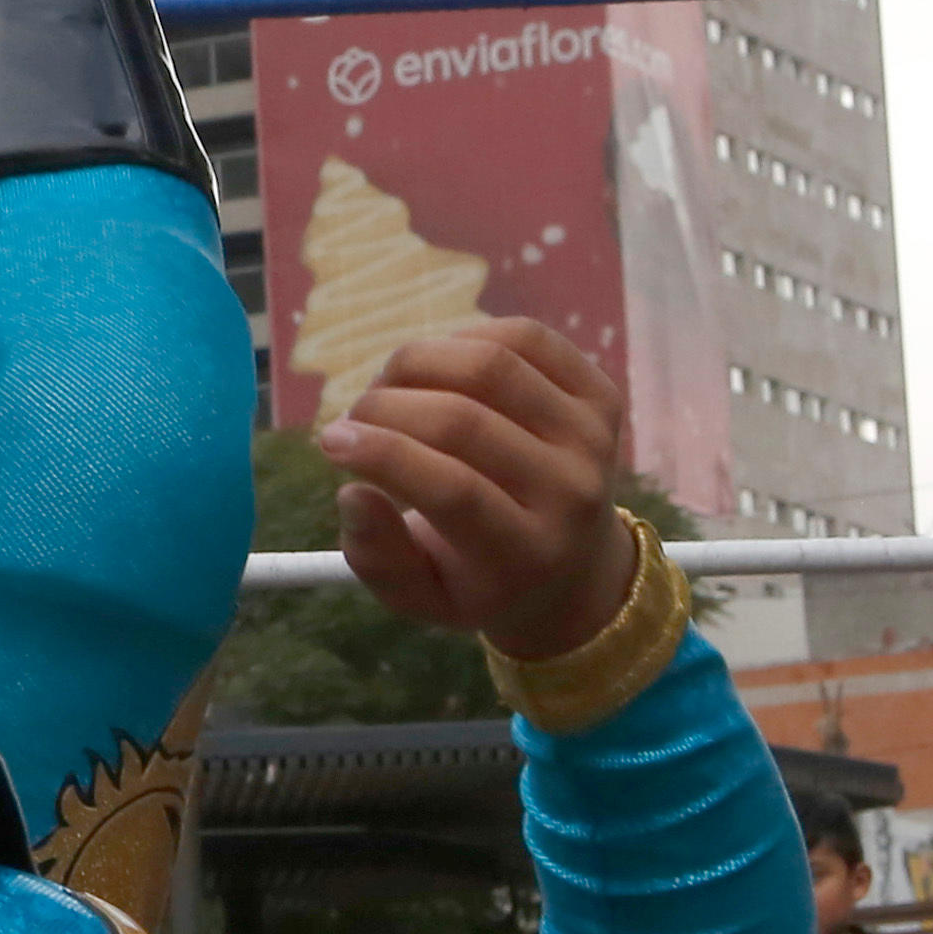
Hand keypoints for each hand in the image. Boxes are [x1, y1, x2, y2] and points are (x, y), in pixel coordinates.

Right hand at [315, 321, 641, 656]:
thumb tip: (352, 492)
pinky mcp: (602, 395)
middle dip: (385, 406)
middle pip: (464, 421)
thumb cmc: (479, 581)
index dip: (382, 455)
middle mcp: (573, 494)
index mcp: (527, 555)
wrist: (577, 568)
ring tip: (389, 387)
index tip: (330, 441)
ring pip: (491, 364)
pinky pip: (525, 337)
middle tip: (355, 418)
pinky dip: (462, 338)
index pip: (453, 489)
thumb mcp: (421, 596)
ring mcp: (593, 438)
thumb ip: (378, 558)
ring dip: (416, 363)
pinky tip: (438, 369)